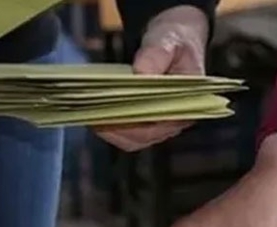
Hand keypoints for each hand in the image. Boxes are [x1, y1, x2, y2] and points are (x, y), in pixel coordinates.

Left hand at [96, 5, 208, 150]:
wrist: (172, 38)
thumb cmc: (174, 40)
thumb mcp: (168, 40)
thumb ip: (157, 54)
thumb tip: (140, 73)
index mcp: (188, 105)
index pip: (161, 125)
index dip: (136, 125)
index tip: (114, 116)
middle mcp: (173, 121)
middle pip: (142, 137)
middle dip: (116, 128)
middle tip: (94, 115)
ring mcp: (157, 124)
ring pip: (130, 139)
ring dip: (109, 129)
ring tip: (89, 114)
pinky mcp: (143, 121)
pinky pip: (124, 131)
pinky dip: (107, 125)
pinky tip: (92, 113)